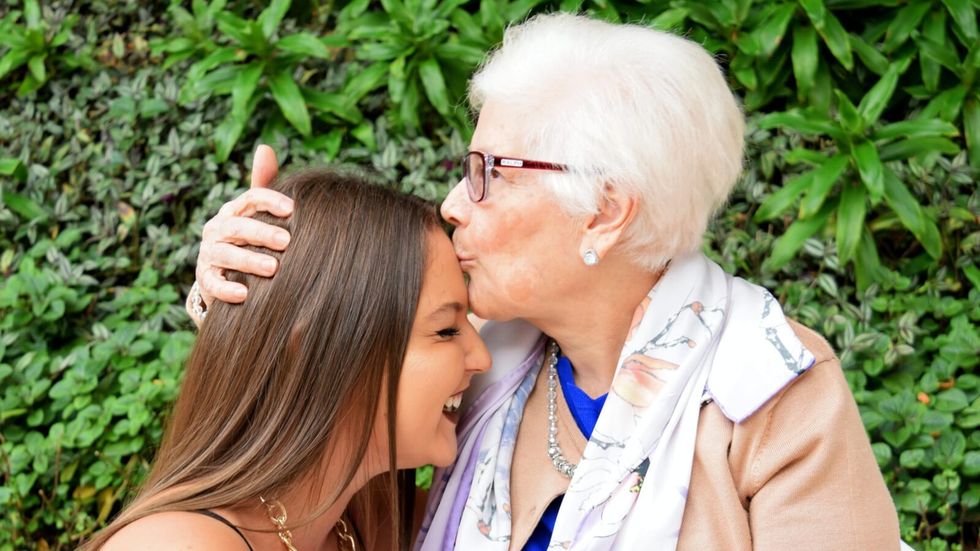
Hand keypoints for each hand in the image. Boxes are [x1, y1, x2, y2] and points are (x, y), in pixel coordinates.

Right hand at [194, 145, 292, 307]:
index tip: (293, 209)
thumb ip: (264, 184)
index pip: (250, 198)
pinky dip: (227, 289)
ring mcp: (209, 253)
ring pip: (226, 254)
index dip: (270, 201)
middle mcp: (218, 229)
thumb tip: (265, 147)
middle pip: (237, 226)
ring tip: (272, 269)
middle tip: (287, 242)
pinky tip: (245, 294)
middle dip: (262, 233)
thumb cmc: (250, 240)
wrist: (225, 275)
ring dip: (249, 260)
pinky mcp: (205, 279)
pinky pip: (212, 283)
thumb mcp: (258, 214)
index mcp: (234, 210)